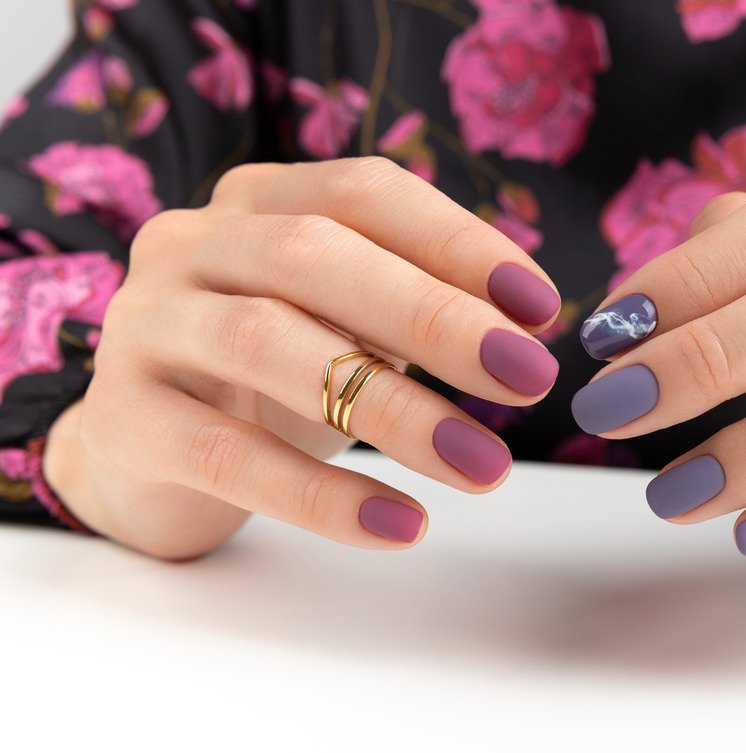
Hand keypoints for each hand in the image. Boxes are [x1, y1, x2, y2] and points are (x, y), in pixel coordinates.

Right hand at [43, 157, 560, 558]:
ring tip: (484, 466)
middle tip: (529, 377)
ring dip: (392, 410)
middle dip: (434, 316)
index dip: (456, 241)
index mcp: (257, 202)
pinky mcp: (122, 420)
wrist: (153, 456)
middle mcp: (192, 244)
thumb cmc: (275, 378)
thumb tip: (528, 325)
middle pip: (313, 255)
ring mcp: (146, 326)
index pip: (362, 192)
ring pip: (268, 346)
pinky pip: (225, 455)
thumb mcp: (346, 325)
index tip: (541, 306)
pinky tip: (400, 525)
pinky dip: (320, 495)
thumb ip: (415, 307)